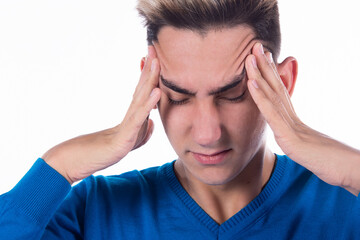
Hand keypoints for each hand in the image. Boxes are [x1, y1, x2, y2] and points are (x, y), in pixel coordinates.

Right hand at [42, 46, 161, 184]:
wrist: (82, 160)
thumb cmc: (105, 150)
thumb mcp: (131, 141)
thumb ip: (142, 131)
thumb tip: (151, 121)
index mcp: (132, 115)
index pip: (142, 90)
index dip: (149, 73)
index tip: (155, 56)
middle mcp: (130, 115)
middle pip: (142, 88)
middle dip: (150, 68)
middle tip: (153, 46)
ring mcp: (128, 124)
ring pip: (141, 98)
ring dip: (149, 78)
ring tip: (155, 60)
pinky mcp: (125, 135)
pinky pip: (139, 117)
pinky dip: (148, 104)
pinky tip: (156, 91)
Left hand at [245, 42, 359, 195]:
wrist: (345, 170)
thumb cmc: (329, 161)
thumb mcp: (306, 147)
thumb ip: (296, 139)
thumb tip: (290, 135)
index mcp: (293, 120)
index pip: (279, 92)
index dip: (269, 74)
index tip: (262, 57)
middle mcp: (291, 118)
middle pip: (275, 88)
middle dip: (263, 66)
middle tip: (255, 46)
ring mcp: (289, 125)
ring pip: (271, 95)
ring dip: (258, 75)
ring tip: (250, 56)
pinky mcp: (288, 135)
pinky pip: (271, 113)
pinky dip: (260, 97)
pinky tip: (251, 82)